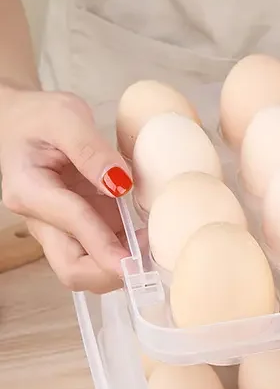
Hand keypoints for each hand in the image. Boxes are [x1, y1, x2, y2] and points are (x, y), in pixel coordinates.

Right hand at [0, 86, 132, 292]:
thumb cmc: (38, 116)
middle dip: (111, 273)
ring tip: (153, 246)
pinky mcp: (76, 228)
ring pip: (86, 268)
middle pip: (72, 269)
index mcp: (30, 190)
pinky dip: (123, 253)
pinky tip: (146, 237)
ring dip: (120, 266)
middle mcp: (40, 219)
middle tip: (149, 258)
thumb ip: (91, 148)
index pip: (73, 224)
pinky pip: (99, 253)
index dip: (107, 245)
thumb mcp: (65, 115)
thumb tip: (120, 183)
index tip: (137, 258)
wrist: (18, 121)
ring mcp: (59, 228)